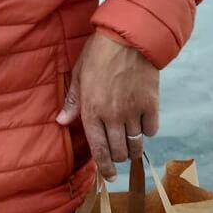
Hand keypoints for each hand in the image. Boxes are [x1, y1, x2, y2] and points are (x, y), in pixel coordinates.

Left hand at [56, 33, 158, 179]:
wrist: (129, 36)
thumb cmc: (99, 52)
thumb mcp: (79, 74)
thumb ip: (73, 101)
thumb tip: (61, 121)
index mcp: (91, 110)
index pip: (98, 149)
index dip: (104, 167)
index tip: (108, 176)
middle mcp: (112, 116)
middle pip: (119, 151)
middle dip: (118, 159)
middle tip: (118, 156)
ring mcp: (133, 111)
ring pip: (136, 144)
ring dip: (133, 149)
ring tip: (130, 146)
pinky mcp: (151, 104)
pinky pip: (151, 129)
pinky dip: (147, 131)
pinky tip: (143, 125)